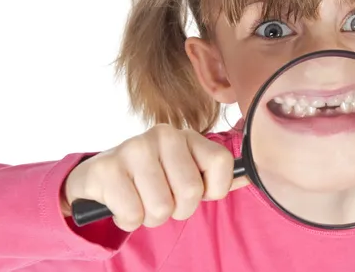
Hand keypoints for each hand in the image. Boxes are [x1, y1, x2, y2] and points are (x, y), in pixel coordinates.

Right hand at [62, 124, 247, 230]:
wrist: (102, 175)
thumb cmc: (153, 177)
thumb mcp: (187, 170)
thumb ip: (218, 174)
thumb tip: (252, 177)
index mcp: (189, 135)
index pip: (222, 164)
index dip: (211, 190)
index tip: (196, 189)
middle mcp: (164, 134)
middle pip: (191, 193)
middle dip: (178, 209)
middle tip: (163, 199)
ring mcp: (134, 148)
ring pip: (161, 208)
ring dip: (151, 216)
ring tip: (142, 199)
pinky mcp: (107, 168)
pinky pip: (133, 215)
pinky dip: (129, 219)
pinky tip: (123, 201)